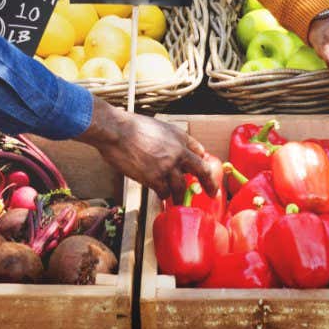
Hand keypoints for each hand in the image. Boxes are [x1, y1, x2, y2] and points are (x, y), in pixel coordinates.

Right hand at [76, 98, 215, 200]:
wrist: (117, 131)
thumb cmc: (132, 126)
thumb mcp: (159, 126)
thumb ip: (171, 138)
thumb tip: (179, 148)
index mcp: (180, 137)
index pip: (200, 151)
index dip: (203, 162)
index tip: (204, 170)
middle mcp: (179, 152)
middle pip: (202, 171)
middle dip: (209, 184)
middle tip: (212, 193)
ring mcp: (168, 167)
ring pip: (181, 188)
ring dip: (180, 196)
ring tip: (178, 203)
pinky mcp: (154, 178)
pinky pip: (164, 192)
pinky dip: (163, 195)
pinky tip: (161, 197)